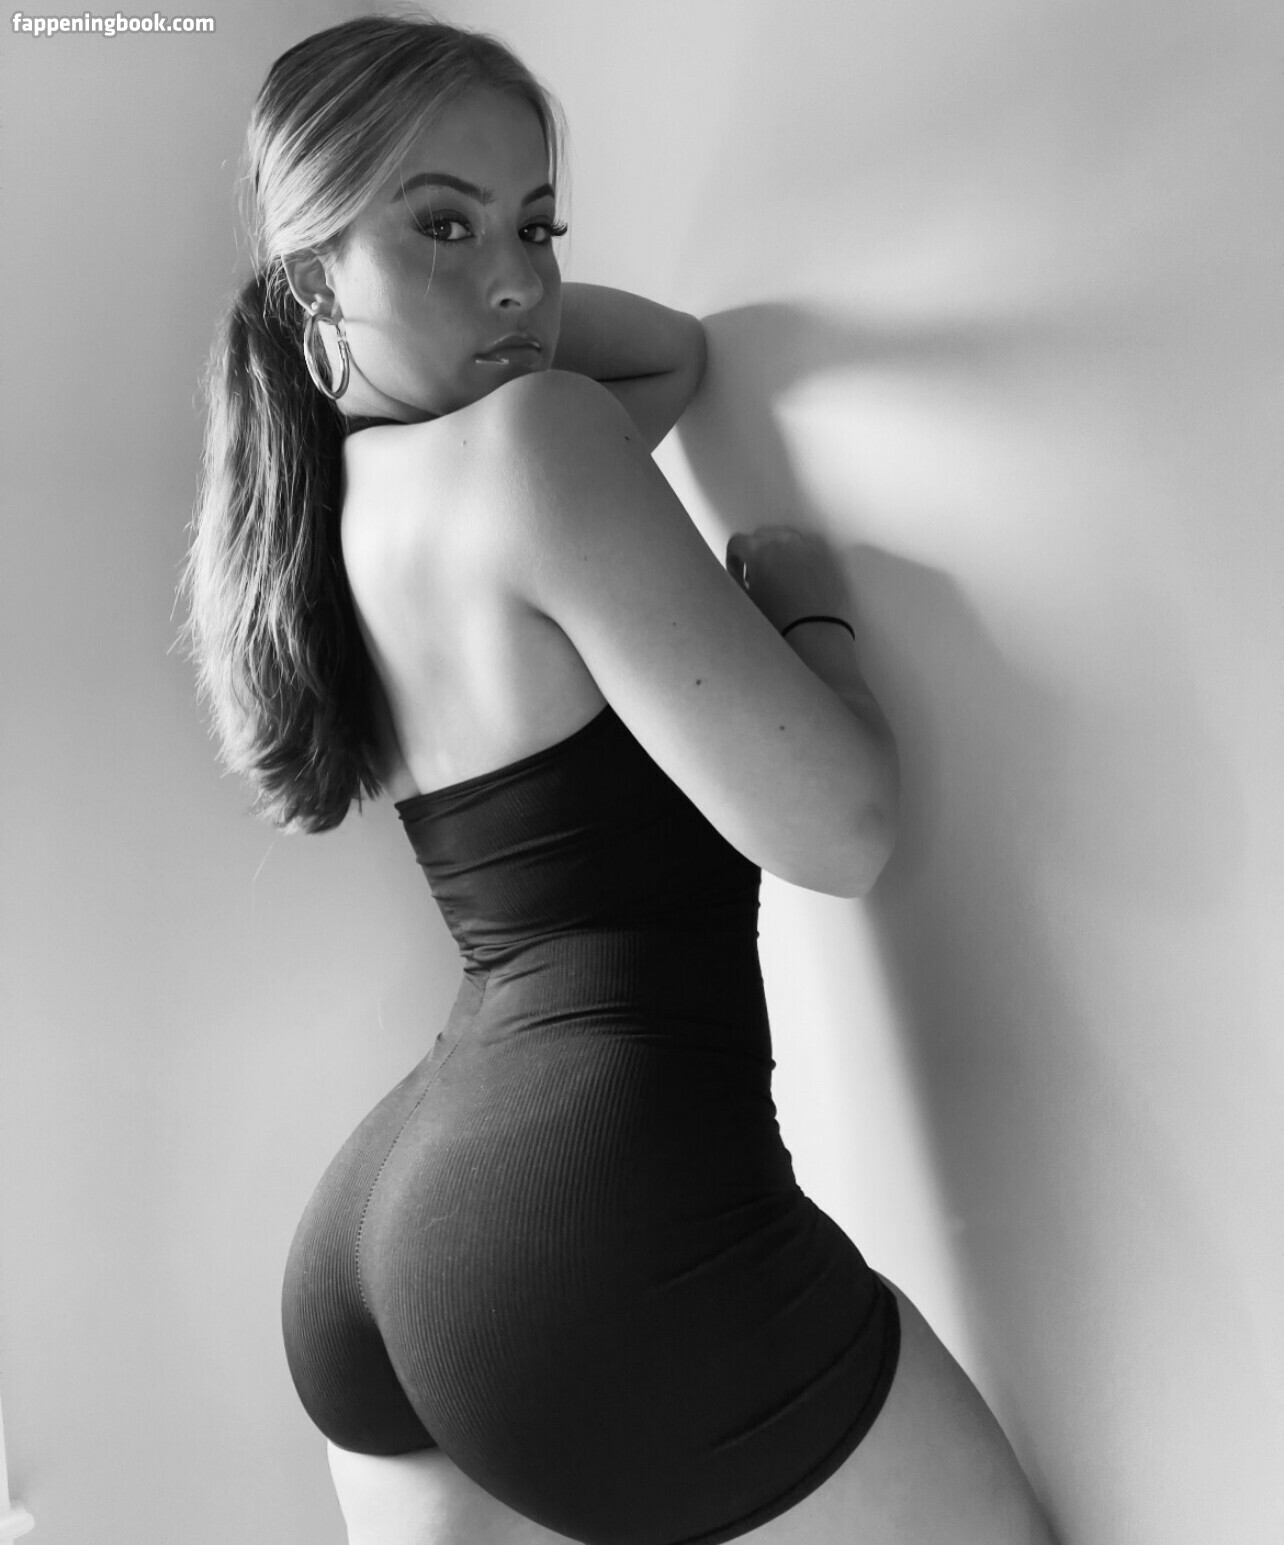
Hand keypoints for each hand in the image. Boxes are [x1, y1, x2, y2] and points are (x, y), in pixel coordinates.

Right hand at [725, 526, 851, 631]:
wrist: (816, 631)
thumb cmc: (775, 620)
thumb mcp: (747, 600)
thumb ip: (738, 580)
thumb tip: (741, 572)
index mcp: (758, 551)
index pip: (737, 542)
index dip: (734, 559)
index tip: (739, 576)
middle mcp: (781, 540)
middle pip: (762, 535)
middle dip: (756, 552)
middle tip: (759, 575)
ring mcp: (805, 544)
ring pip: (785, 537)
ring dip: (778, 551)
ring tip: (782, 575)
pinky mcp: (825, 553)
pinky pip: (806, 547)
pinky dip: (799, 556)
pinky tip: (802, 577)